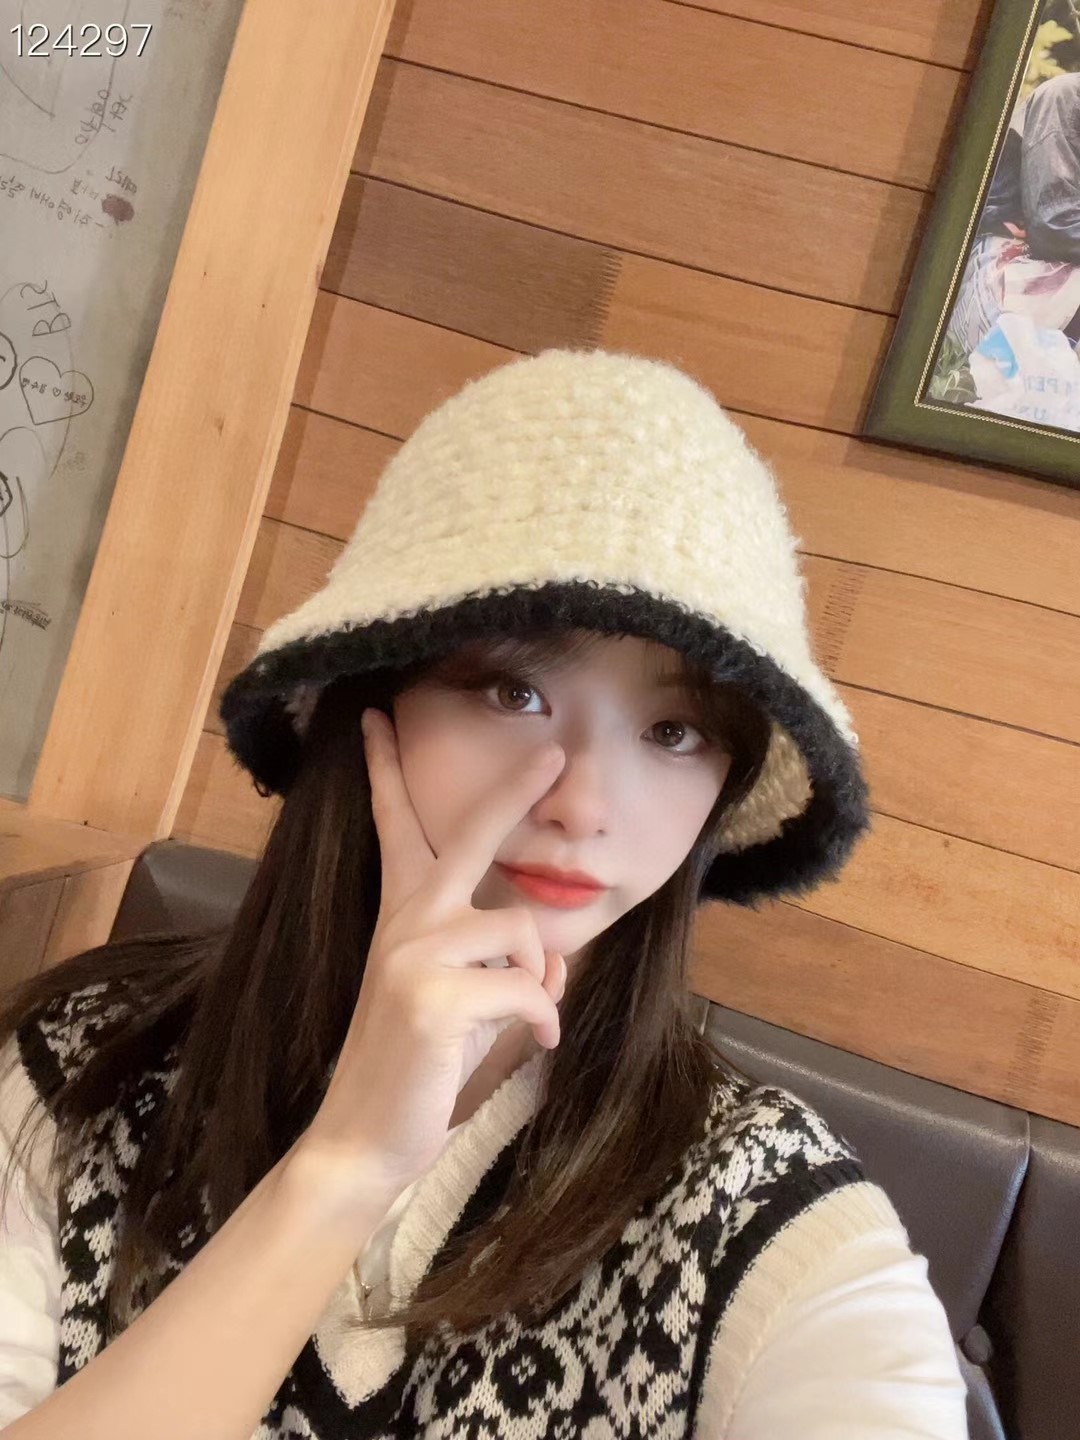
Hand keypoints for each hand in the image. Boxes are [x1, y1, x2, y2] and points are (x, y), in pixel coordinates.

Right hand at [294, 706, 567, 1210]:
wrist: (366, 1137)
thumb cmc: (419, 1065)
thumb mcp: (459, 998)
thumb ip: (494, 961)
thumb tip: (553, 953)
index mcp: (403, 914)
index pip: (395, 828)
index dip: (385, 772)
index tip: (376, 720)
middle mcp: (405, 921)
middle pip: (469, 834)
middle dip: (514, 789)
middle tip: (553, 752)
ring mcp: (414, 954)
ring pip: (521, 930)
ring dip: (543, 978)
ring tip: (534, 1015)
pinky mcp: (434, 997)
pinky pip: (528, 988)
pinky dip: (545, 1017)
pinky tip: (538, 1042)